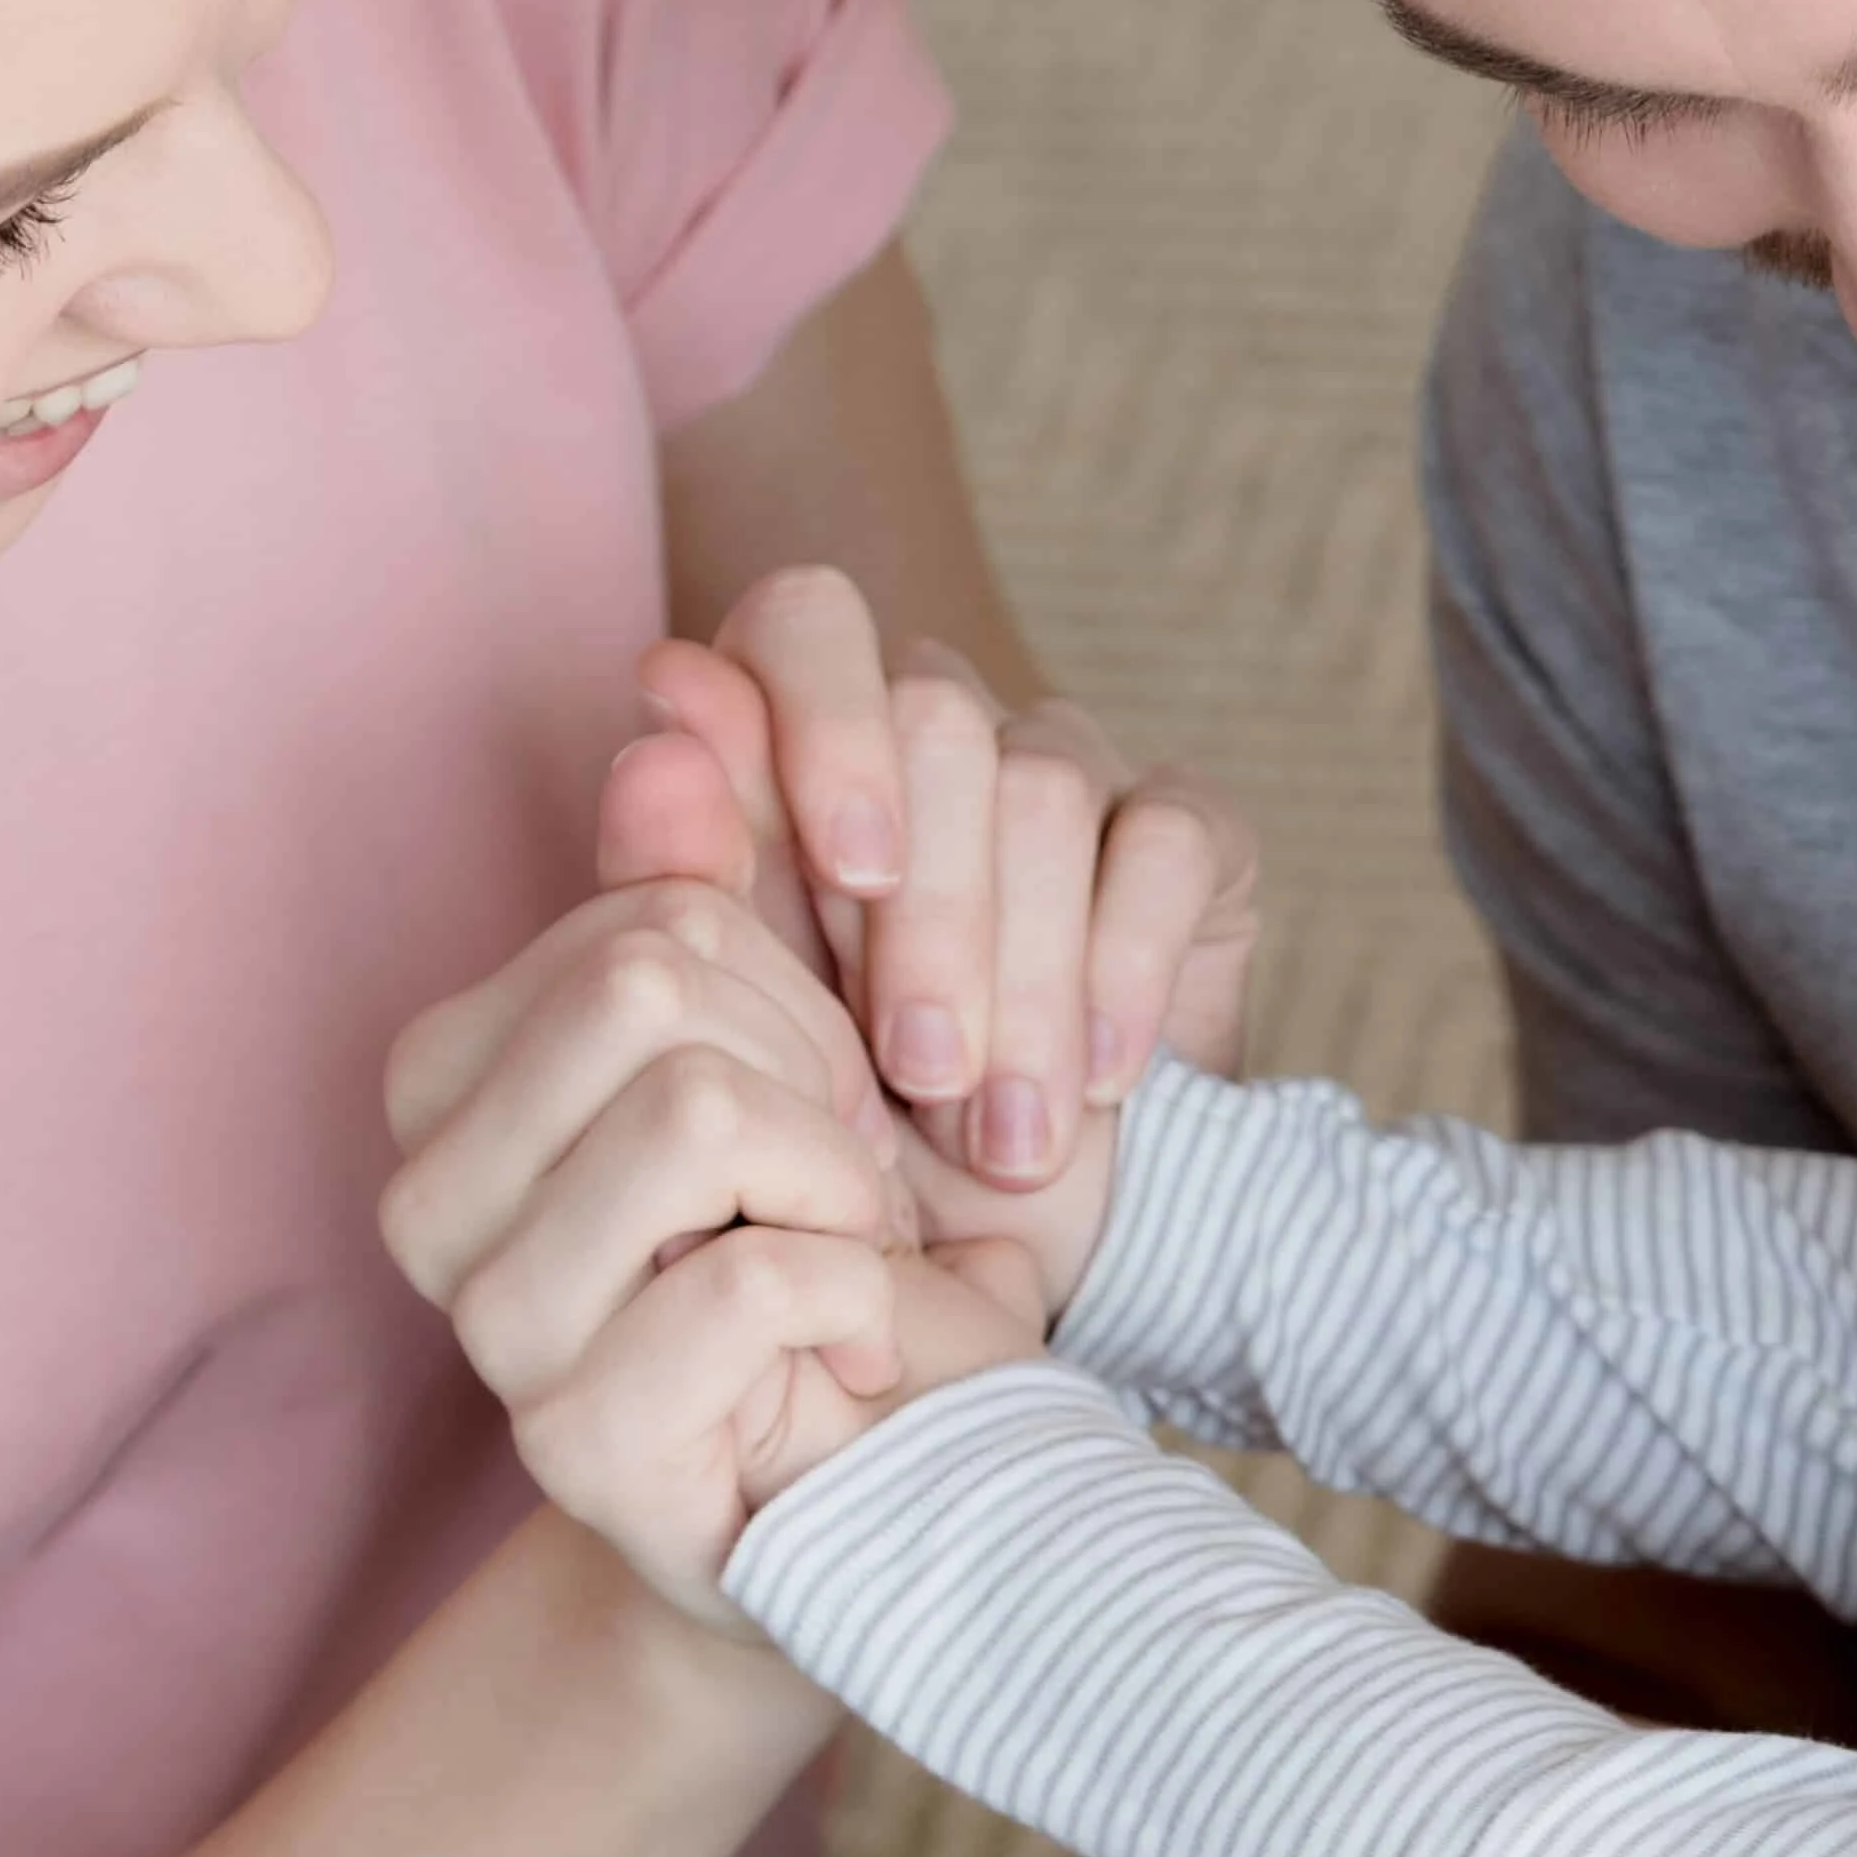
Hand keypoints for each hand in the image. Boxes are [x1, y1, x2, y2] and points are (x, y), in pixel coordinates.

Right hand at [384, 879, 919, 1618]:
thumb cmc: (843, 1263)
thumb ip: (724, 889)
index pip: (643, 918)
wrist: (888, 1502)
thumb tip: (673, 717)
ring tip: (853, 1259)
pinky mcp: (575, 1443)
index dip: (792, 995)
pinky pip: (754, 1276)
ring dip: (839, 1187)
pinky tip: (856, 1356)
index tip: (823, 1104)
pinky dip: (862, 1300)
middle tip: (850, 1187)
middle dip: (815, 1072)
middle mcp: (427, 1199)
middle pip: (649, 982)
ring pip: (692, 1109)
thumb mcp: (803, 1052)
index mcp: (448, 1083)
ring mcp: (489, 1329)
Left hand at [639, 566, 1253, 1189]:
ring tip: (1002, 1138)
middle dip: (933, 918)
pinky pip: (1171, 847)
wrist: (995, 1236)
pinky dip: (1129, 974)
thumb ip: (691, 859)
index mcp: (799, 731)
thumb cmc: (839, 1117)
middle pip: (939, 719)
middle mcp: (935, 723)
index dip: (830, 727)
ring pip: (1050, 790)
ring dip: (1026, 984)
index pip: (810, 620)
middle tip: (922, 1078)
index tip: (853, 877)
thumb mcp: (750, 1023)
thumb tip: (669, 682)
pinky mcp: (1187, 834)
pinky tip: (1103, 1082)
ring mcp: (1068, 766)